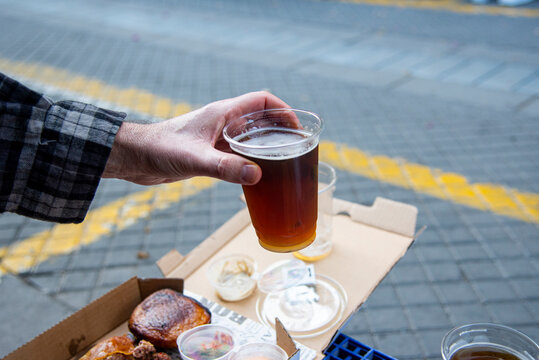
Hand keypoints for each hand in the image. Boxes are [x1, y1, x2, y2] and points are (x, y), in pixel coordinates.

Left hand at [102, 91, 289, 184]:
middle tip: (297, 148)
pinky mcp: (209, 152)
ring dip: (267, 146)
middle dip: (280, 130)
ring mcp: (216, 137)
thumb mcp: (195, 159)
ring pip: (250, 137)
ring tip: (283, 162)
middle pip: (260, 118)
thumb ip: (225, 167)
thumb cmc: (159, 149)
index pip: (261, 100)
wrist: (135, 157)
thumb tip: (257, 175)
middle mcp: (222, 122)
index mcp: (222, 113)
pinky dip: (251, 160)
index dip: (283, 110)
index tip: (297, 127)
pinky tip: (257, 175)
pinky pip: (238, 152)